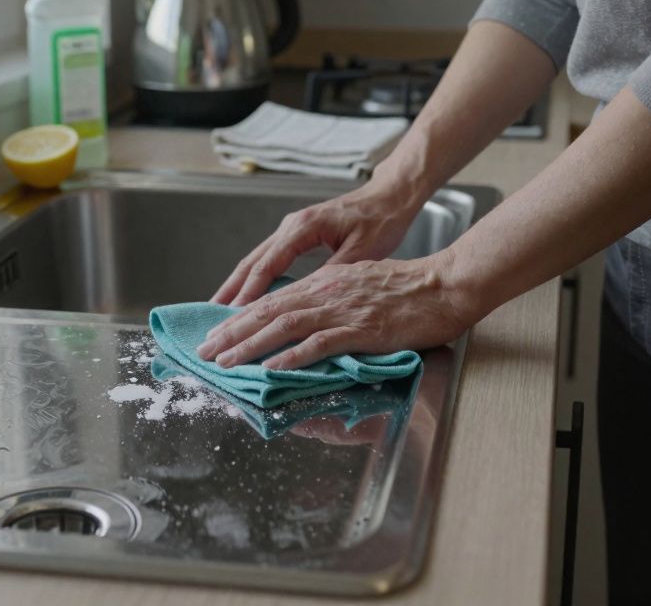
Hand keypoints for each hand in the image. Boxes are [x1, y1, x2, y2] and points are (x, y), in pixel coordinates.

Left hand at [196, 254, 477, 369]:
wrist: (445, 285)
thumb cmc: (411, 288)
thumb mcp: (362, 284)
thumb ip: (334, 298)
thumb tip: (309, 317)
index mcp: (327, 282)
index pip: (274, 299)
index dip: (242, 317)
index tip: (217, 332)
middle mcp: (328, 291)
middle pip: (270, 310)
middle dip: (233, 331)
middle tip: (205, 350)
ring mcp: (343, 309)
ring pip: (285, 325)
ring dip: (250, 344)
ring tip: (226, 360)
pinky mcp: (361, 329)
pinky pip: (319, 343)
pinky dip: (291, 356)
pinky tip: (271, 368)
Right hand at [210, 182, 423, 306]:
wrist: (390, 196)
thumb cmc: (381, 220)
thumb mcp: (362, 250)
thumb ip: (334, 273)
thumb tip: (310, 299)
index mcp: (304, 228)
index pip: (268, 264)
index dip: (250, 292)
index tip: (234, 315)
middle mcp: (292, 226)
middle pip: (253, 261)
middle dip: (231, 290)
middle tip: (212, 315)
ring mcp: (292, 229)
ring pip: (257, 259)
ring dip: (238, 284)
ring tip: (220, 309)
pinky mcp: (298, 235)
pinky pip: (269, 258)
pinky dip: (254, 278)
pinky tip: (247, 295)